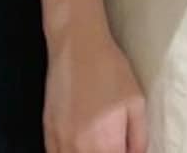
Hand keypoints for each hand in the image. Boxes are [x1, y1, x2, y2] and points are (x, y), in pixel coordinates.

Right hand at [44, 33, 147, 152]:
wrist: (77, 44)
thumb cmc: (109, 69)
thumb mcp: (136, 102)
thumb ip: (139, 139)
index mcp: (105, 145)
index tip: (123, 147)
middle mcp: (79, 148)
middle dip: (105, 152)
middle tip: (111, 141)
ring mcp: (60, 141)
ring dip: (87, 152)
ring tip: (96, 138)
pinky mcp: (48, 131)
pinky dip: (69, 152)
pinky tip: (78, 143)